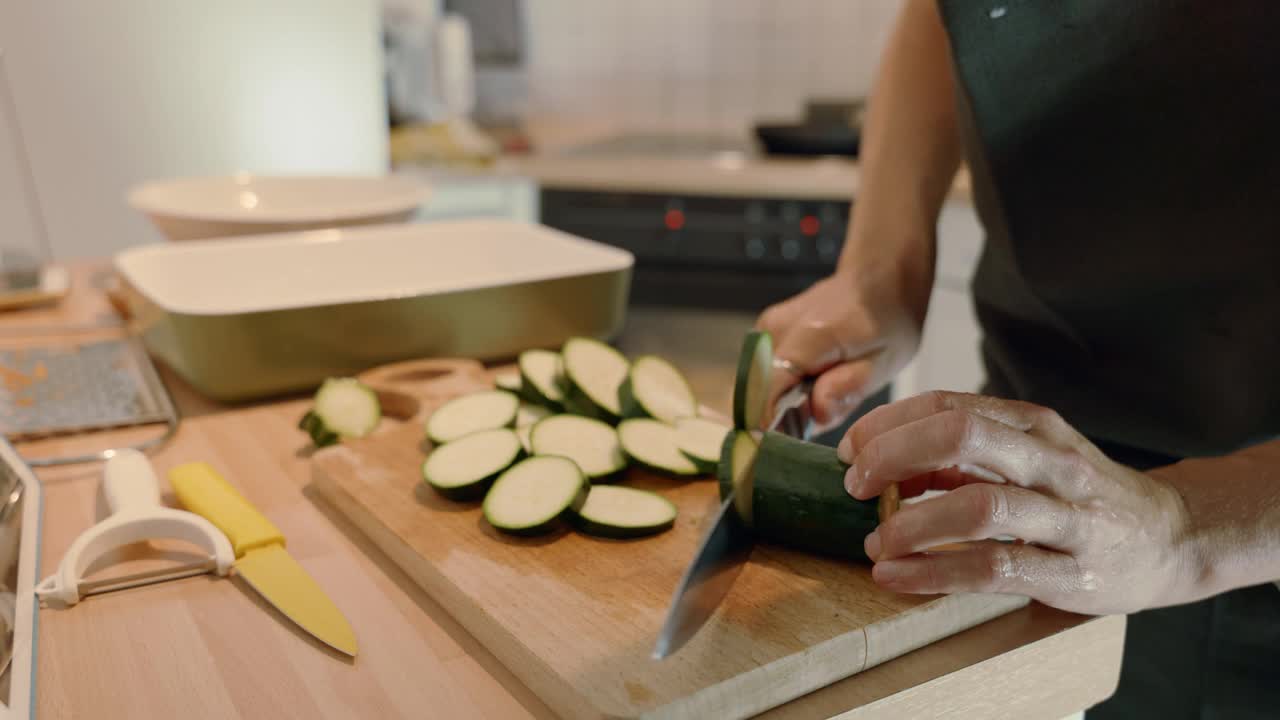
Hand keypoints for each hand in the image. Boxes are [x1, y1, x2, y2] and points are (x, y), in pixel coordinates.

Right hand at [756, 266, 924, 432]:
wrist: (878, 280)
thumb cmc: (887, 322)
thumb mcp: (884, 362)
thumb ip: (849, 388)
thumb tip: (816, 413)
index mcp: (811, 336)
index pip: (770, 387)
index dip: (765, 424)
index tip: (768, 454)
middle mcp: (777, 328)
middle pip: (756, 390)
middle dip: (774, 420)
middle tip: (806, 435)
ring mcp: (766, 328)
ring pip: (755, 384)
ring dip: (776, 405)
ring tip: (813, 407)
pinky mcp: (763, 331)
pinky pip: (761, 372)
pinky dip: (778, 390)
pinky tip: (807, 389)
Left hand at [838, 391, 1194, 615]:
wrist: (1171, 538)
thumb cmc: (1080, 494)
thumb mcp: (1029, 456)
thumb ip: (962, 457)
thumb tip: (882, 461)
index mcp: (1033, 425)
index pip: (948, 405)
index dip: (889, 424)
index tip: (851, 450)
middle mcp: (1052, 462)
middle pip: (961, 437)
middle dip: (893, 456)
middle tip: (855, 486)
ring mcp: (1068, 517)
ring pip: (980, 506)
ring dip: (912, 524)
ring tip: (875, 541)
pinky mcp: (1073, 572)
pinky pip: (995, 569)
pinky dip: (935, 573)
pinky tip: (897, 576)